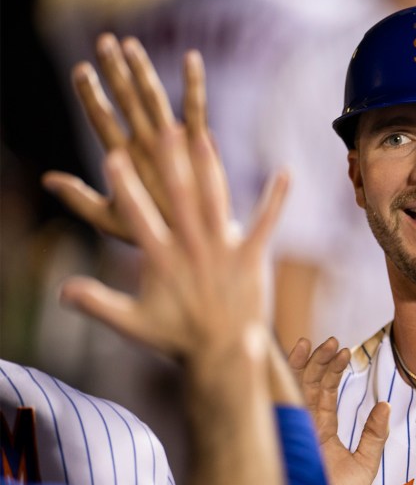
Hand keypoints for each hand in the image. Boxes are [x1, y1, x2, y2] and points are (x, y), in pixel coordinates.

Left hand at [42, 34, 217, 241]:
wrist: (190, 245)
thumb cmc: (152, 234)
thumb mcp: (109, 219)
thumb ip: (80, 198)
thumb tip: (48, 179)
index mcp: (123, 157)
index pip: (102, 118)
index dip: (91, 94)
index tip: (81, 70)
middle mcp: (144, 143)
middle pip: (126, 100)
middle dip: (115, 71)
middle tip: (104, 41)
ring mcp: (170, 141)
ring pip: (154, 99)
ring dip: (143, 72)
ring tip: (132, 45)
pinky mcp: (196, 145)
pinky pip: (195, 110)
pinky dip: (194, 85)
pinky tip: (191, 59)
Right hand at [59, 126, 287, 363]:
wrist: (224, 353)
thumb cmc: (176, 336)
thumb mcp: (131, 322)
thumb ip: (96, 303)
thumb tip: (61, 291)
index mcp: (161, 260)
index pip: (138, 218)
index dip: (126, 188)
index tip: (115, 158)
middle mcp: (192, 249)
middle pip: (179, 199)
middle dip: (171, 164)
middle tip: (163, 130)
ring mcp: (225, 250)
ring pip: (216, 201)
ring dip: (211, 168)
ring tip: (203, 135)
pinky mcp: (253, 256)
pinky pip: (266, 222)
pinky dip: (276, 198)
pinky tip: (285, 173)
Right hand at [289, 337, 389, 484]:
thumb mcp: (364, 464)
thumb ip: (374, 435)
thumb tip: (386, 406)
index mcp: (322, 430)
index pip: (324, 393)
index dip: (333, 370)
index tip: (344, 350)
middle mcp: (304, 425)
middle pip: (308, 384)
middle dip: (319, 361)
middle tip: (332, 341)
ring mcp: (291, 427)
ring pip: (293, 388)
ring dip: (303, 363)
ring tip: (314, 343)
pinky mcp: (281, 431)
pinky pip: (278, 400)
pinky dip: (282, 379)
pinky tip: (290, 359)